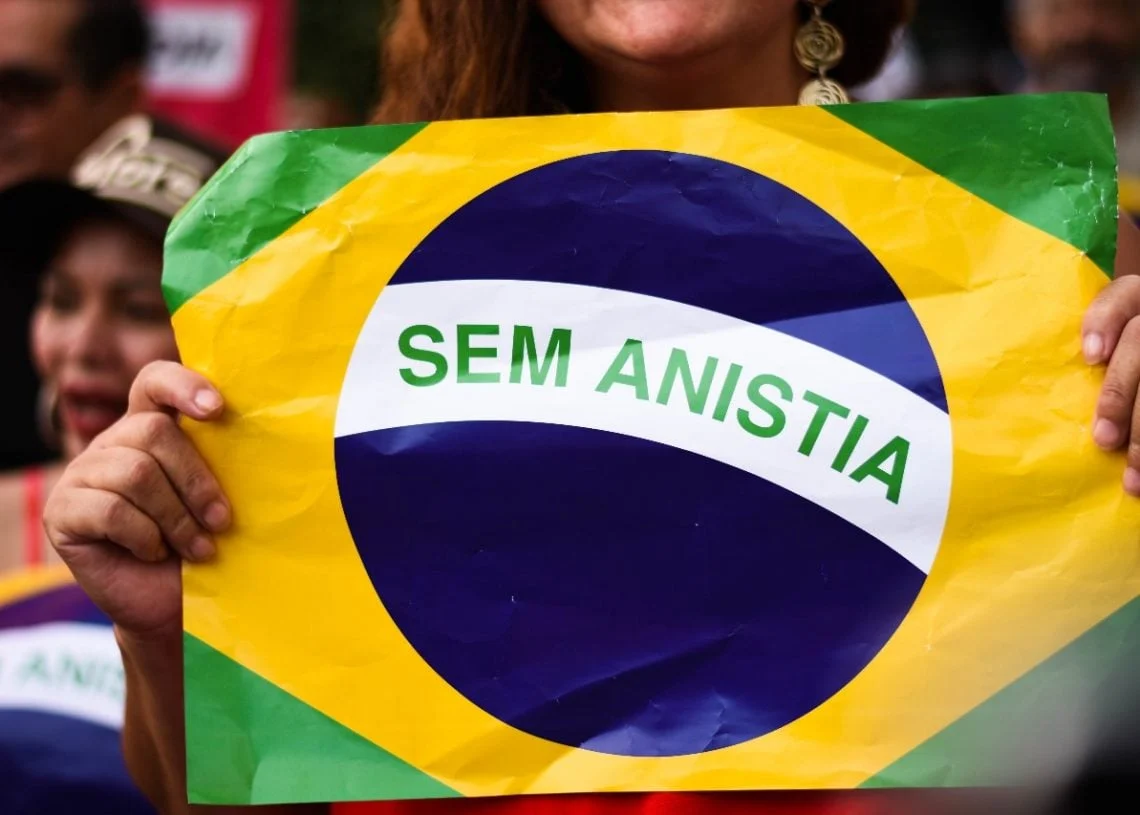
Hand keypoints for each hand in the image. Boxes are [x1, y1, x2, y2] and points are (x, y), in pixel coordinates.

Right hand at [43, 361, 230, 634]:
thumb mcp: (220, 497)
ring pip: (135, 473)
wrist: (174, 605)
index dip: (182, 385)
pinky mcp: (62, 511)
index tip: (217, 410)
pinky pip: (111, 510)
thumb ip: (224, 461)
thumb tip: (266, 434)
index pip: (155, 382)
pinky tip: (153, 552)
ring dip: (176, 517)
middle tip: (221, 521)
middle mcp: (112, 443)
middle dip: (196, 481)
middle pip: (153, 432)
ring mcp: (82, 474)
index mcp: (151, 427)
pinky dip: (144, 536)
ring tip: (197, 548)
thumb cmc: (204, 545)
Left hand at [1084, 215, 1139, 495]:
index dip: (1105, 321)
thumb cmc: (1115, 368)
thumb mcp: (1105, 353)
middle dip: (1120, 393)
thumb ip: (1090, 360)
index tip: (1089, 357)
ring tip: (1134, 476)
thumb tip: (1022, 402)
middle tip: (1103, 440)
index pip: (1124, 294)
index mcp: (1137, 300)